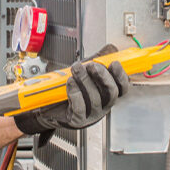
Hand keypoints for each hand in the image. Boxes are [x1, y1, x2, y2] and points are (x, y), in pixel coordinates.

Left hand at [13, 60, 129, 133]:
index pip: (122, 87)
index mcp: (106, 95)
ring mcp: (91, 115)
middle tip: (92, 65)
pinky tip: (70, 83)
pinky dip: (75, 93)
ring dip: (85, 81)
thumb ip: (99, 60)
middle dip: (103, 77)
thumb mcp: (85, 71)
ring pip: (95, 99)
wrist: (47, 105)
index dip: (121, 76)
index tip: (114, 63)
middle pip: (112, 93)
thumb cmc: (68, 89)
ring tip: (76, 69)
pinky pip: (80, 108)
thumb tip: (110, 49)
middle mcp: (102, 106)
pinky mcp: (78, 120)